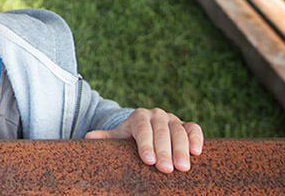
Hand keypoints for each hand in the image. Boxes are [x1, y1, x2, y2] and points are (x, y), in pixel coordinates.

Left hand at [85, 108, 202, 173]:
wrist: (146, 128)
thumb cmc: (131, 137)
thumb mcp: (119, 137)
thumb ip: (106, 137)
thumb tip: (88, 138)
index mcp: (138, 116)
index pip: (142, 129)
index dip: (145, 144)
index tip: (148, 160)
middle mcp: (156, 115)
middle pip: (161, 131)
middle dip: (164, 150)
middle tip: (166, 169)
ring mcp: (172, 119)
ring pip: (178, 131)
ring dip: (181, 149)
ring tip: (183, 167)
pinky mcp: (186, 125)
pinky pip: (193, 128)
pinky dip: (196, 138)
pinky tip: (197, 152)